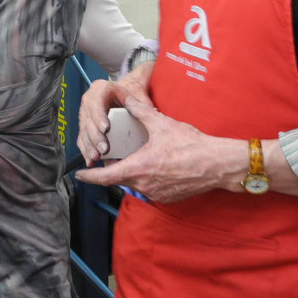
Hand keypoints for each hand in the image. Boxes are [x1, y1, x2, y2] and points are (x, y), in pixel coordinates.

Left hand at [76, 103, 245, 202]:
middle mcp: (145, 185)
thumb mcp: (162, 123)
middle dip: (111, 170)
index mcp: (139, 167)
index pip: (105, 177)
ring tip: (133, 159)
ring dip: (130, 174)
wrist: (217, 164)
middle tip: (108, 158)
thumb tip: (126, 98)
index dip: (89, 176)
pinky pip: (149, 189)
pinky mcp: (167, 198)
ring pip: (134, 184)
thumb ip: (140, 111)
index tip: (79, 173)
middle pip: (119, 180)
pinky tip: (153, 167)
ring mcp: (156, 194)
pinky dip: (146, 179)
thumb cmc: (191, 144)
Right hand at [77, 61, 153, 165]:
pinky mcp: (85, 127)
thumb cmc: (131, 93)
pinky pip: (83, 140)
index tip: (106, 129)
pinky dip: (86, 151)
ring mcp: (85, 114)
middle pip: (88, 120)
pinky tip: (91, 161)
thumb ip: (143, 103)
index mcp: (100, 89)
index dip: (99, 116)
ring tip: (96, 158)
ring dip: (89, 147)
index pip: (96, 102)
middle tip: (104, 149)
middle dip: (95, 137)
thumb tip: (153, 114)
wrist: (122, 95)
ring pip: (84, 132)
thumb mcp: (138, 94)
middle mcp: (89, 100)